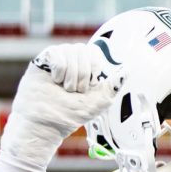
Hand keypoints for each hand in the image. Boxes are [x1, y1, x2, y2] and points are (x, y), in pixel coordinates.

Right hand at [0, 43, 121, 167]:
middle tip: (76, 90)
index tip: (91, 85)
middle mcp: (72, 60)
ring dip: (71, 75)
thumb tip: (127, 69)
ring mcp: (58, 58)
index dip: (95, 67)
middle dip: (83, 74)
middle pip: (84, 50)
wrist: (47, 121)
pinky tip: (54, 80)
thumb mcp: (100, 101)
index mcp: (87, 68)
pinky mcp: (43, 59)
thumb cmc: (72, 113)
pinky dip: (59, 70)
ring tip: (65, 88)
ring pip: (70, 51)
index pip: (95, 52)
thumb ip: (113, 85)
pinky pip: (57, 52)